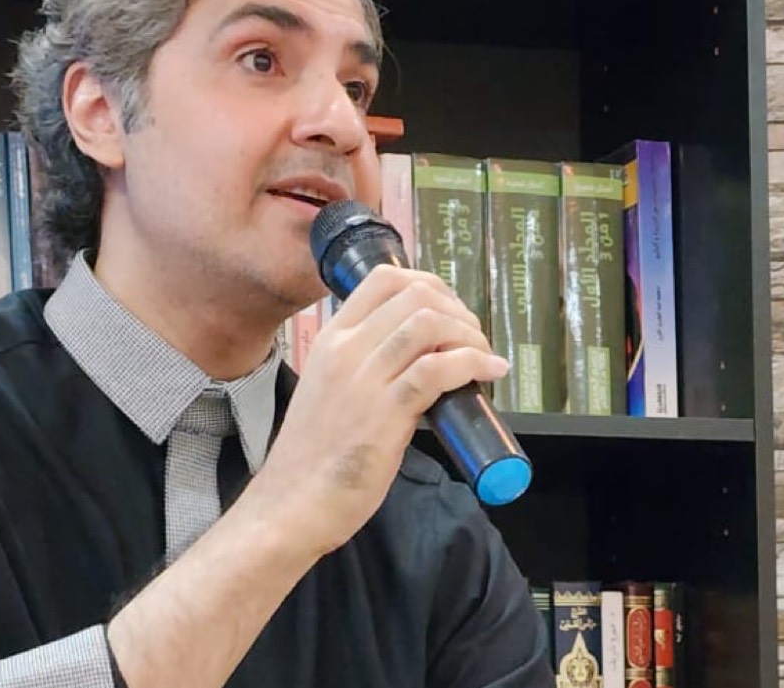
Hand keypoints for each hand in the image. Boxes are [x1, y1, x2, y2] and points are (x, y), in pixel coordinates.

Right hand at [244, 265, 509, 559]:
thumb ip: (364, 366)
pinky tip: (490, 372)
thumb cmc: (315, 456)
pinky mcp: (385, 412)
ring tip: (484, 356)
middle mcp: (345, 349)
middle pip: (416, 295)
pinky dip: (474, 364)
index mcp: (331, 339)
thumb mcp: (331, 389)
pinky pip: (438, 368)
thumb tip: (418, 357)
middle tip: (473, 338)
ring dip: (470, 335)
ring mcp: (364, 378)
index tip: (452, 310)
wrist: (292, 505)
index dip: (430, 285)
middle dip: (458, 310)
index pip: (385, 278)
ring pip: (429, 324)